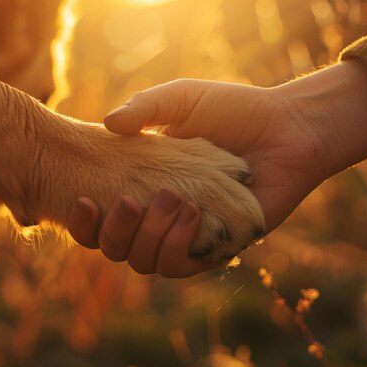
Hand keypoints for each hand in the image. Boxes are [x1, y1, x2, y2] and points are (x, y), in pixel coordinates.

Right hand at [69, 60, 366, 275]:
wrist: (285, 127)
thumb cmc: (233, 110)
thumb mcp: (180, 100)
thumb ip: (143, 109)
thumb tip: (106, 125)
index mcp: (144, 184)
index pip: (100, 217)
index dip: (83, 220)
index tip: (81, 200)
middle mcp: (160, 216)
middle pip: (116, 247)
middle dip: (115, 232)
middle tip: (131, 201)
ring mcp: (187, 235)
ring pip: (145, 261)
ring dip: (150, 236)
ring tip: (172, 198)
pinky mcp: (216, 247)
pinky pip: (182, 266)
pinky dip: (178, 245)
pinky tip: (193, 213)